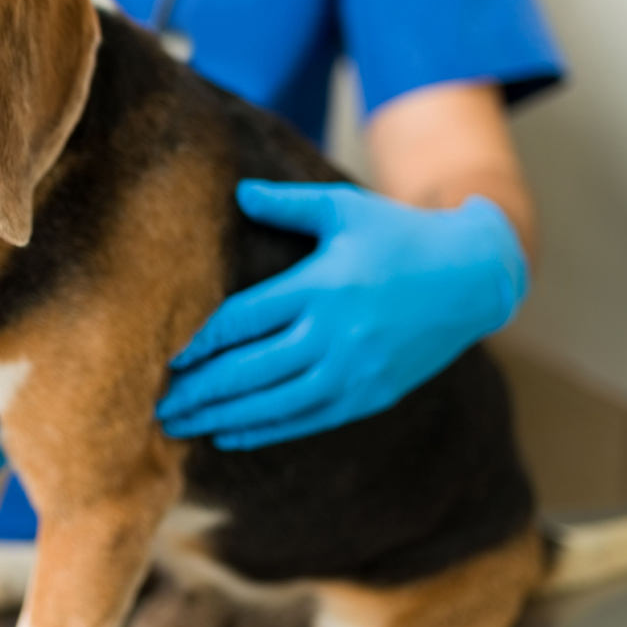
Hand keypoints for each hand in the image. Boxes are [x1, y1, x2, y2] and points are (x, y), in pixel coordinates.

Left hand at [158, 181, 527, 450]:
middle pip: (249, 370)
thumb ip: (286, 204)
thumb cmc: (398, 234)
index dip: (200, 342)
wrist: (472, 277)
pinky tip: (228, 433)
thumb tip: (238, 193)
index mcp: (320, 287)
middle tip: (153, 405)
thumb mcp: (343, 208)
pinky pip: (306, 419)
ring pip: (273, 403)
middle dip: (197, 391)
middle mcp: (333, 335)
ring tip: (177, 426)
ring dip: (221, 417)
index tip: (164, 357)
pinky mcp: (369, 395)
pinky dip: (264, 429)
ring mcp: (352, 371)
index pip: (243, 320)